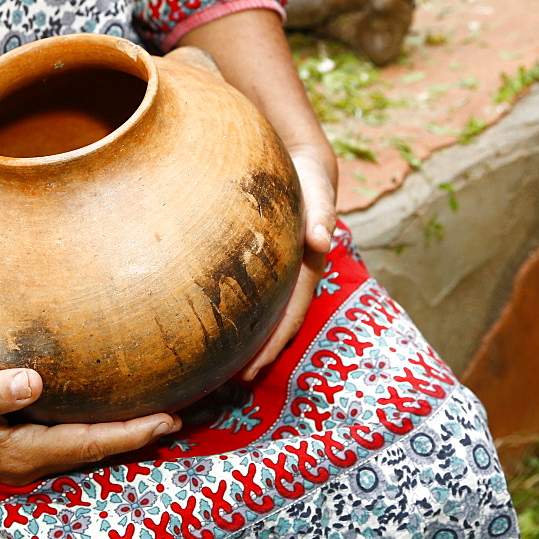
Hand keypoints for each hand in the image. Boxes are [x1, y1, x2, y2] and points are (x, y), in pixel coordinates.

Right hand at [0, 366, 181, 485]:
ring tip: (156, 416)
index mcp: (20, 451)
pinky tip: (107, 413)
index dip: (130, 433)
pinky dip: (95, 430)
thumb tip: (32, 382)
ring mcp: (22, 455)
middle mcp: (27, 459)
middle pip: (95, 450)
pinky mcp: (15, 442)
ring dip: (120, 435)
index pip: (88, 443)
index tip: (167, 419)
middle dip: (137, 436)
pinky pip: (68, 439)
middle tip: (180, 416)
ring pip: (84, 447)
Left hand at [238, 142, 336, 380]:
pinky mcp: (261, 260)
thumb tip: (322, 242)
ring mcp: (279, 268)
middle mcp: (294, 272)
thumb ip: (321, 210)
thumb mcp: (317, 184)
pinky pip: (251, 292)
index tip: (251, 371)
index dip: (273, 344)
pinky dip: (240, 312)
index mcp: (308, 265)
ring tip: (223, 366)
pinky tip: (217, 323)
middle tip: (231, 382)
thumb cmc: (308, 172)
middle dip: (258, 353)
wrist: (300, 156)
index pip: (290, 313)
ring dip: (249, 338)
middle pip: (277, 321)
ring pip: (264, 311)